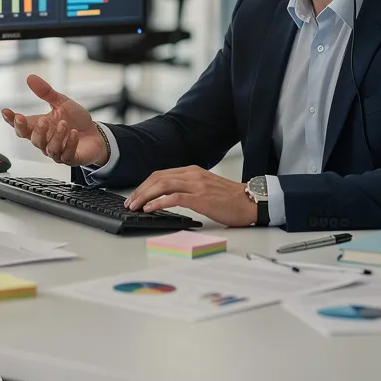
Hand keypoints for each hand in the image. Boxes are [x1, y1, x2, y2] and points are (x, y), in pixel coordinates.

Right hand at [1, 74, 107, 166]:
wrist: (96, 134)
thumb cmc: (76, 120)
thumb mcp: (62, 103)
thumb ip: (46, 92)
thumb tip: (31, 78)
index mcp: (40, 127)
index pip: (22, 126)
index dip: (12, 121)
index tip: (6, 112)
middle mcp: (46, 141)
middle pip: (34, 140)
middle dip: (37, 131)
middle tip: (43, 120)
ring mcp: (57, 151)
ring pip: (49, 149)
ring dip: (56, 136)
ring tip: (64, 124)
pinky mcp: (70, 158)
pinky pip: (66, 155)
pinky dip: (70, 144)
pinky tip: (74, 134)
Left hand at [124, 166, 256, 227]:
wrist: (250, 202)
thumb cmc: (230, 199)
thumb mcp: (205, 187)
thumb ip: (188, 188)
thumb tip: (167, 198)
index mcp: (192, 171)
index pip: (161, 174)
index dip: (144, 185)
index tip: (135, 196)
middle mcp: (192, 174)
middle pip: (158, 178)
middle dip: (140, 190)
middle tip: (129, 202)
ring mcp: (196, 185)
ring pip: (162, 186)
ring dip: (145, 196)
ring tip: (135, 206)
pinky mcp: (201, 198)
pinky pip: (174, 198)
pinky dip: (158, 202)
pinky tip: (150, 209)